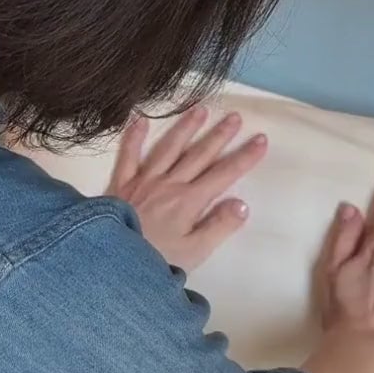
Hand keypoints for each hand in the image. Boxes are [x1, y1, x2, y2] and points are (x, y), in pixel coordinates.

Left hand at [107, 107, 266, 271]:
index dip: (245, 157)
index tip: (261, 140)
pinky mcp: (121, 183)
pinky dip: (134, 136)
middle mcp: (170, 184)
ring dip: (186, 127)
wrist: (112, 262)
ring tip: (200, 110)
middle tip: (235, 117)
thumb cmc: (157, 262)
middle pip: (199, 154)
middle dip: (220, 135)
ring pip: (169, 148)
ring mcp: (144, 180)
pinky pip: (128, 155)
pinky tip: (141, 119)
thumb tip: (242, 204)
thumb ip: (219, 226)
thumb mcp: (196, 252)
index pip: (224, 174)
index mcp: (190, 201)